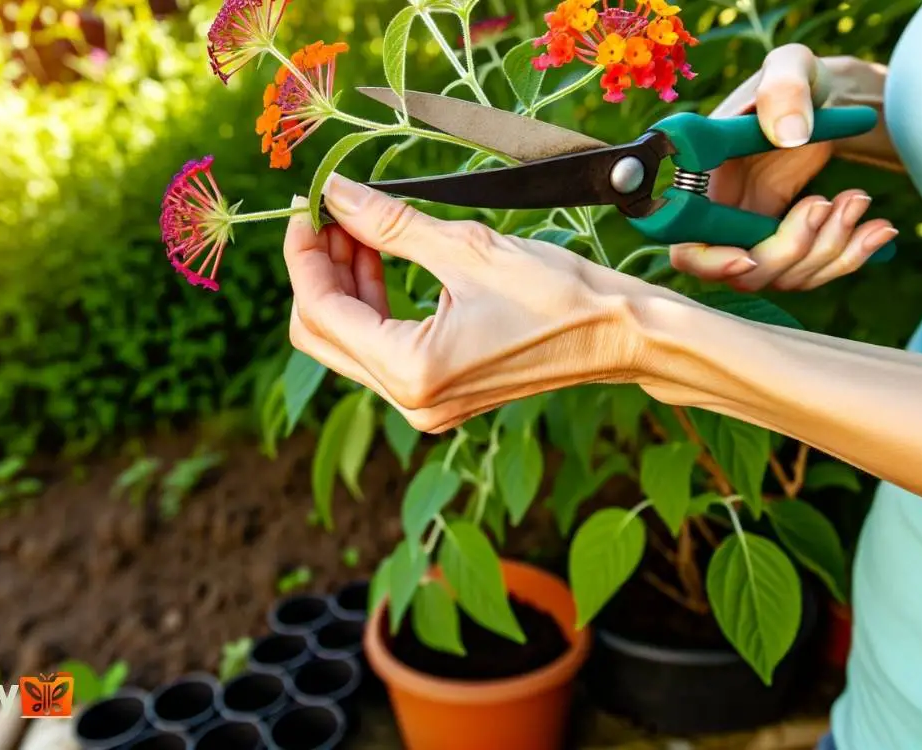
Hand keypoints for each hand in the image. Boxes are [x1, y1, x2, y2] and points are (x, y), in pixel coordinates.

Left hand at [283, 176, 662, 432]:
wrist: (618, 335)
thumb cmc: (558, 293)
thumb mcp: (466, 248)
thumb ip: (389, 223)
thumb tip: (335, 194)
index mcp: (412, 372)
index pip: (321, 311)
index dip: (303, 253)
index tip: (307, 203)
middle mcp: (409, 401)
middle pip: (321, 333)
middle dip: (318, 268)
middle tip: (331, 211)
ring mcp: (422, 405)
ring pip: (348, 340)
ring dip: (344, 280)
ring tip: (357, 222)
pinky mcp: (436, 395)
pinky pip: (380, 346)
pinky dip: (372, 300)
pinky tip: (381, 254)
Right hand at [669, 44, 897, 291]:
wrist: (829, 97)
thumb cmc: (799, 78)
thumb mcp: (791, 65)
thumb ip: (784, 90)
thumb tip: (787, 135)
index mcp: (706, 182)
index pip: (687, 248)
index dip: (711, 262)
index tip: (750, 256)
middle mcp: (724, 217)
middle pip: (745, 271)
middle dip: (792, 248)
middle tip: (828, 201)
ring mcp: (756, 235)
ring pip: (785, 277)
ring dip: (831, 248)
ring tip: (859, 198)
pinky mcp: (789, 243)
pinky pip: (815, 271)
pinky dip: (852, 256)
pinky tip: (880, 228)